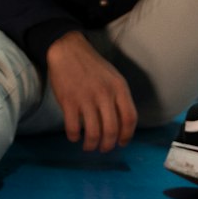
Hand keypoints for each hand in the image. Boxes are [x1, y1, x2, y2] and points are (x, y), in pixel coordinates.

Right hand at [45, 31, 136, 152]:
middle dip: (108, 145)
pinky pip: (73, 128)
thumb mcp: (113, 77)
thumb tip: (122, 124)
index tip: (122, 143)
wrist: (68, 50)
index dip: (127, 135)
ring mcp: (86, 98)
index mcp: (119, 88)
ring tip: (89, 146)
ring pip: (93, 133)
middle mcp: (104, 94)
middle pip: (112, 129)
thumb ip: (119, 98)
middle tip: (104, 148)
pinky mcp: (68, 101)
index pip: (130, 118)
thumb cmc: (92, 66)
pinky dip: (74, 137)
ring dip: (91, 145)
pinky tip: (74, 136)